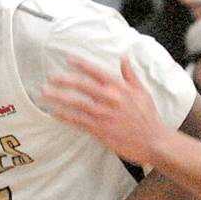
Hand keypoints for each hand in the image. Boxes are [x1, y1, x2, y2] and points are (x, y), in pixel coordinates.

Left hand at [43, 55, 165, 165]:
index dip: (81, 64)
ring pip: (76, 103)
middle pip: (82, 85)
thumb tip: (124, 58)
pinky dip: (65, 116)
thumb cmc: (149, 118)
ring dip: (59, 97)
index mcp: (120, 88)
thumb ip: (130, 75)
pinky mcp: (100, 130)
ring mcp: (103, 115)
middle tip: (50, 78)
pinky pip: (78, 121)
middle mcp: (110, 98)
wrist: (154, 141)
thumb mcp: (142, 92)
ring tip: (45, 93)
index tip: (68, 59)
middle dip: (64, 80)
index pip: (96, 71)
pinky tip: (55, 113)